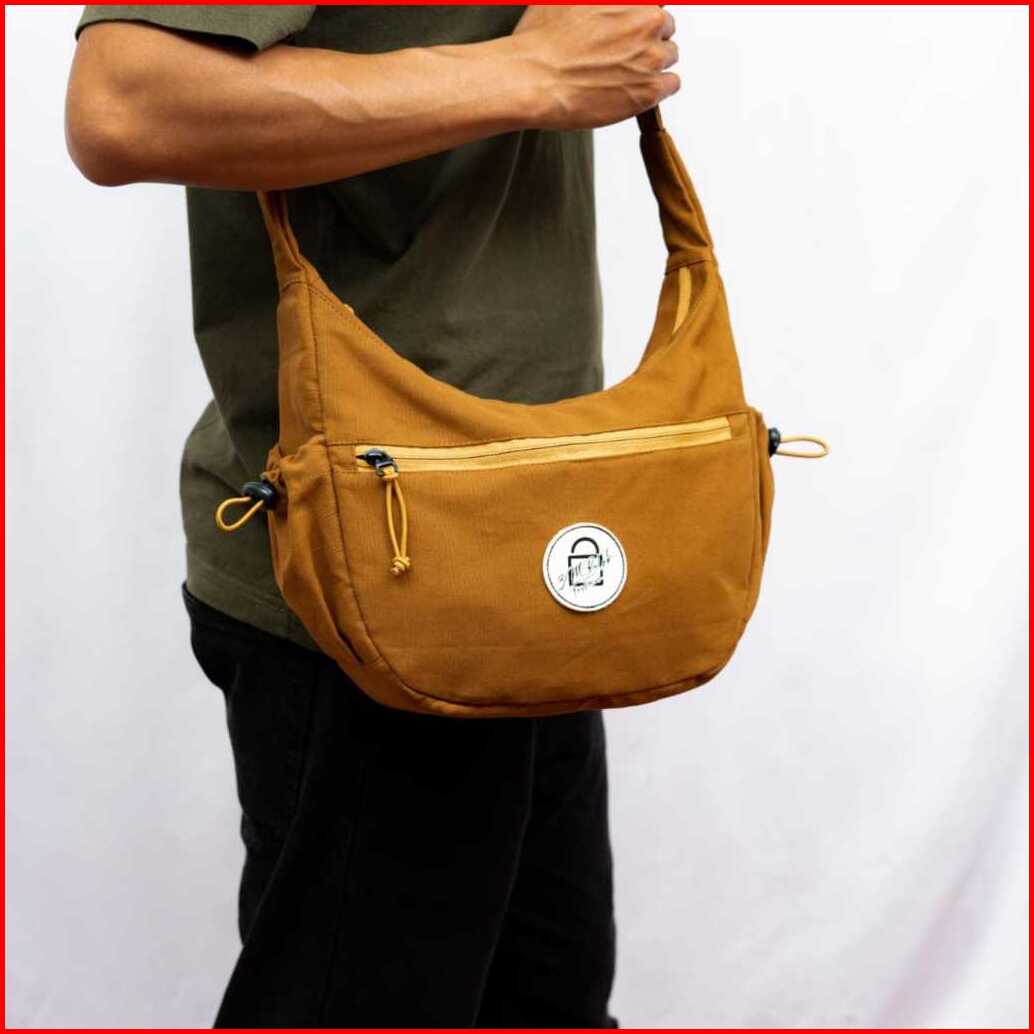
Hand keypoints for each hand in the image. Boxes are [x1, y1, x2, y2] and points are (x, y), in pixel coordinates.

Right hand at [510, 5, 679, 129]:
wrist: (534, 79)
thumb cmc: (542, 40)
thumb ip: (597, 2)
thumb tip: (600, 6)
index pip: (654, 4)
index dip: (639, 16)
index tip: (630, 27)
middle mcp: (647, 21)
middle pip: (664, 27)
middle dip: (648, 38)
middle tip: (624, 52)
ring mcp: (651, 57)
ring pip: (669, 56)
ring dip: (653, 63)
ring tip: (627, 73)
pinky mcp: (649, 91)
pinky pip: (671, 84)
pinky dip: (658, 87)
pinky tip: (637, 89)